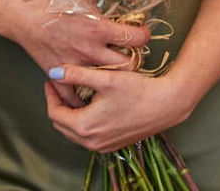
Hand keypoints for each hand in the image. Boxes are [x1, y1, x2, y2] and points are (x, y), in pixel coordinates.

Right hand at [0, 0, 149, 107]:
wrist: (18, 13)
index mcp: (99, 29)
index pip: (137, 39)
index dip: (144, 34)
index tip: (140, 31)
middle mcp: (89, 51)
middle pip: (128, 66)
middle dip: (135, 59)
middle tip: (130, 52)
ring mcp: (74, 66)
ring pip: (105, 82)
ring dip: (113, 76)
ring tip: (113, 67)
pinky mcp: (58, 74)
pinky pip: (74, 95)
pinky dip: (83, 94)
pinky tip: (89, 86)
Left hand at [44, 65, 194, 153]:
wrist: (168, 104)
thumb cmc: (139, 90)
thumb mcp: (105, 78)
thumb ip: (76, 74)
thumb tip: (53, 71)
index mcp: (84, 126)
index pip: (54, 113)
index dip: (50, 95)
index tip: (52, 81)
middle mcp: (91, 142)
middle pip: (62, 125)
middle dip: (59, 105)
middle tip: (62, 87)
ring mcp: (103, 146)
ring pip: (75, 132)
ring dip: (72, 115)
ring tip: (76, 96)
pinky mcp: (113, 145)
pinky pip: (89, 137)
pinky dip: (85, 124)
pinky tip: (93, 107)